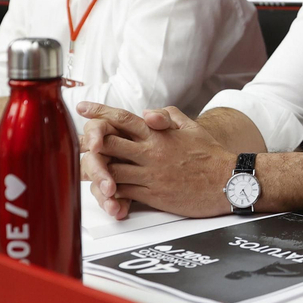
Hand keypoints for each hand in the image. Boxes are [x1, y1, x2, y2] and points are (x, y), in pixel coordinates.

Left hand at [78, 103, 236, 219]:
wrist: (228, 181)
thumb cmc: (211, 154)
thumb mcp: (192, 127)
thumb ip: (168, 116)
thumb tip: (147, 113)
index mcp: (158, 134)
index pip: (122, 118)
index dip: (100, 112)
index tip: (83, 107)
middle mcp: (151, 152)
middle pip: (108, 143)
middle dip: (89, 142)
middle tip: (75, 142)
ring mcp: (150, 174)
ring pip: (111, 170)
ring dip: (94, 170)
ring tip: (80, 169)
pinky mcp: (153, 195)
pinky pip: (124, 192)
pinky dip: (110, 192)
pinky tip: (101, 191)